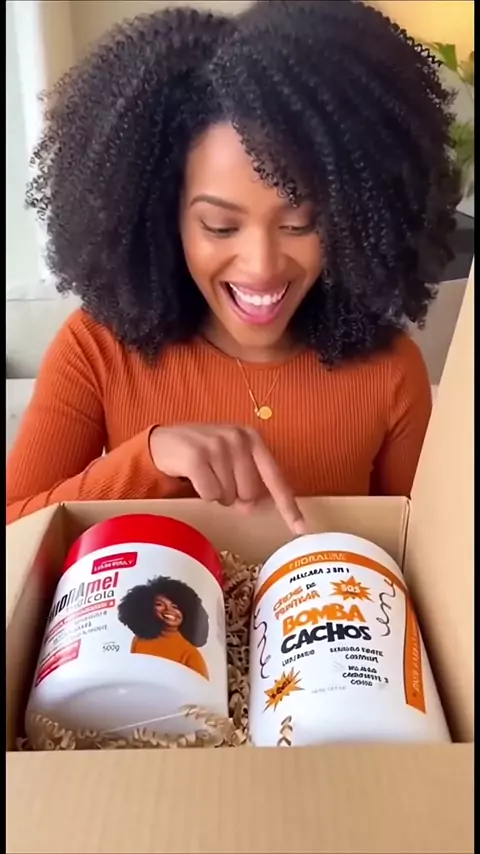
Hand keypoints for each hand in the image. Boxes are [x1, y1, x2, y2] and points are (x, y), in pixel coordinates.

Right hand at [150, 424, 305, 535]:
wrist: (163, 441)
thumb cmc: (202, 454)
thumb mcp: (230, 459)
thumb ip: (248, 480)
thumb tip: (252, 506)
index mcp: (253, 439)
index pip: (275, 478)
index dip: (288, 505)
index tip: (301, 528)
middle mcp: (239, 438)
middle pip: (250, 493)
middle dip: (234, 496)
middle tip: (218, 480)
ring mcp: (217, 445)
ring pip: (228, 496)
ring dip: (216, 494)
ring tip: (204, 475)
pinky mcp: (197, 456)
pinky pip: (210, 494)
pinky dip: (202, 494)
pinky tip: (193, 477)